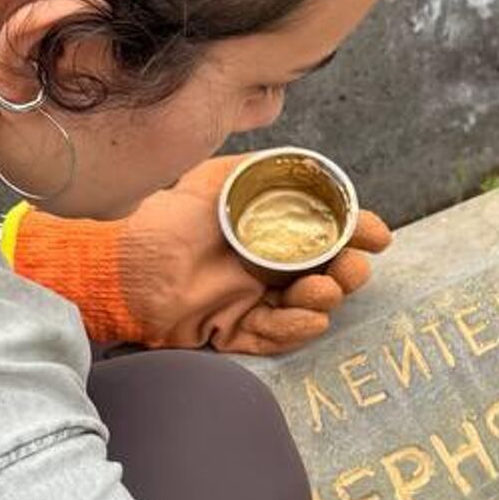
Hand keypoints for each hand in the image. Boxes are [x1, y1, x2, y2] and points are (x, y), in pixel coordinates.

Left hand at [10, 162, 390, 355]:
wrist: (122, 257)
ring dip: (324, 299)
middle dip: (348, 270)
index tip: (376, 234)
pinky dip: (296, 330)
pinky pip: (273, 337)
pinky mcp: (232, 331)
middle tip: (349, 266)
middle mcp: (268, 266)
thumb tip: (306, 162)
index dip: (356, 232)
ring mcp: (252, 300)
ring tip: (322, 288)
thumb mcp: (217, 177)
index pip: (327, 232)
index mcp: (272, 229)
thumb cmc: (166, 212)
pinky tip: (311, 317)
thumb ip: (260, 168)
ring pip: (306, 307)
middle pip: (327, 273)